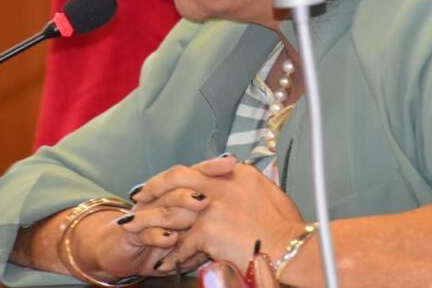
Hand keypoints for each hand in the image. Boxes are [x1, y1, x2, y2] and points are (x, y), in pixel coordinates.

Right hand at [106, 155, 237, 274]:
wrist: (119, 249)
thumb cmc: (158, 237)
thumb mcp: (188, 232)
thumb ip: (208, 221)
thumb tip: (234, 213)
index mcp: (175, 193)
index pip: (195, 174)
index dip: (212, 166)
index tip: (232, 160)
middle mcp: (160, 199)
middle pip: (180, 184)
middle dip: (200, 181)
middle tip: (220, 180)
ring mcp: (145, 214)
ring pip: (165, 207)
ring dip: (183, 205)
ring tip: (201, 204)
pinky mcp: (131, 233)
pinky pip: (146, 232)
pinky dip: (158, 235)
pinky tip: (170, 238)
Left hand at [133, 157, 305, 272]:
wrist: (291, 247)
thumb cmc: (286, 227)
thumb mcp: (267, 192)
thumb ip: (245, 185)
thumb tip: (237, 177)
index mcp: (236, 174)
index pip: (198, 168)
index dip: (176, 175)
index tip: (164, 181)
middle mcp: (222, 184)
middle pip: (178, 175)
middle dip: (155, 185)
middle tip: (140, 195)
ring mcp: (213, 205)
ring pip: (173, 209)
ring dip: (154, 222)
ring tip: (140, 231)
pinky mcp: (209, 229)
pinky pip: (181, 244)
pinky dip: (170, 256)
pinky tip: (163, 263)